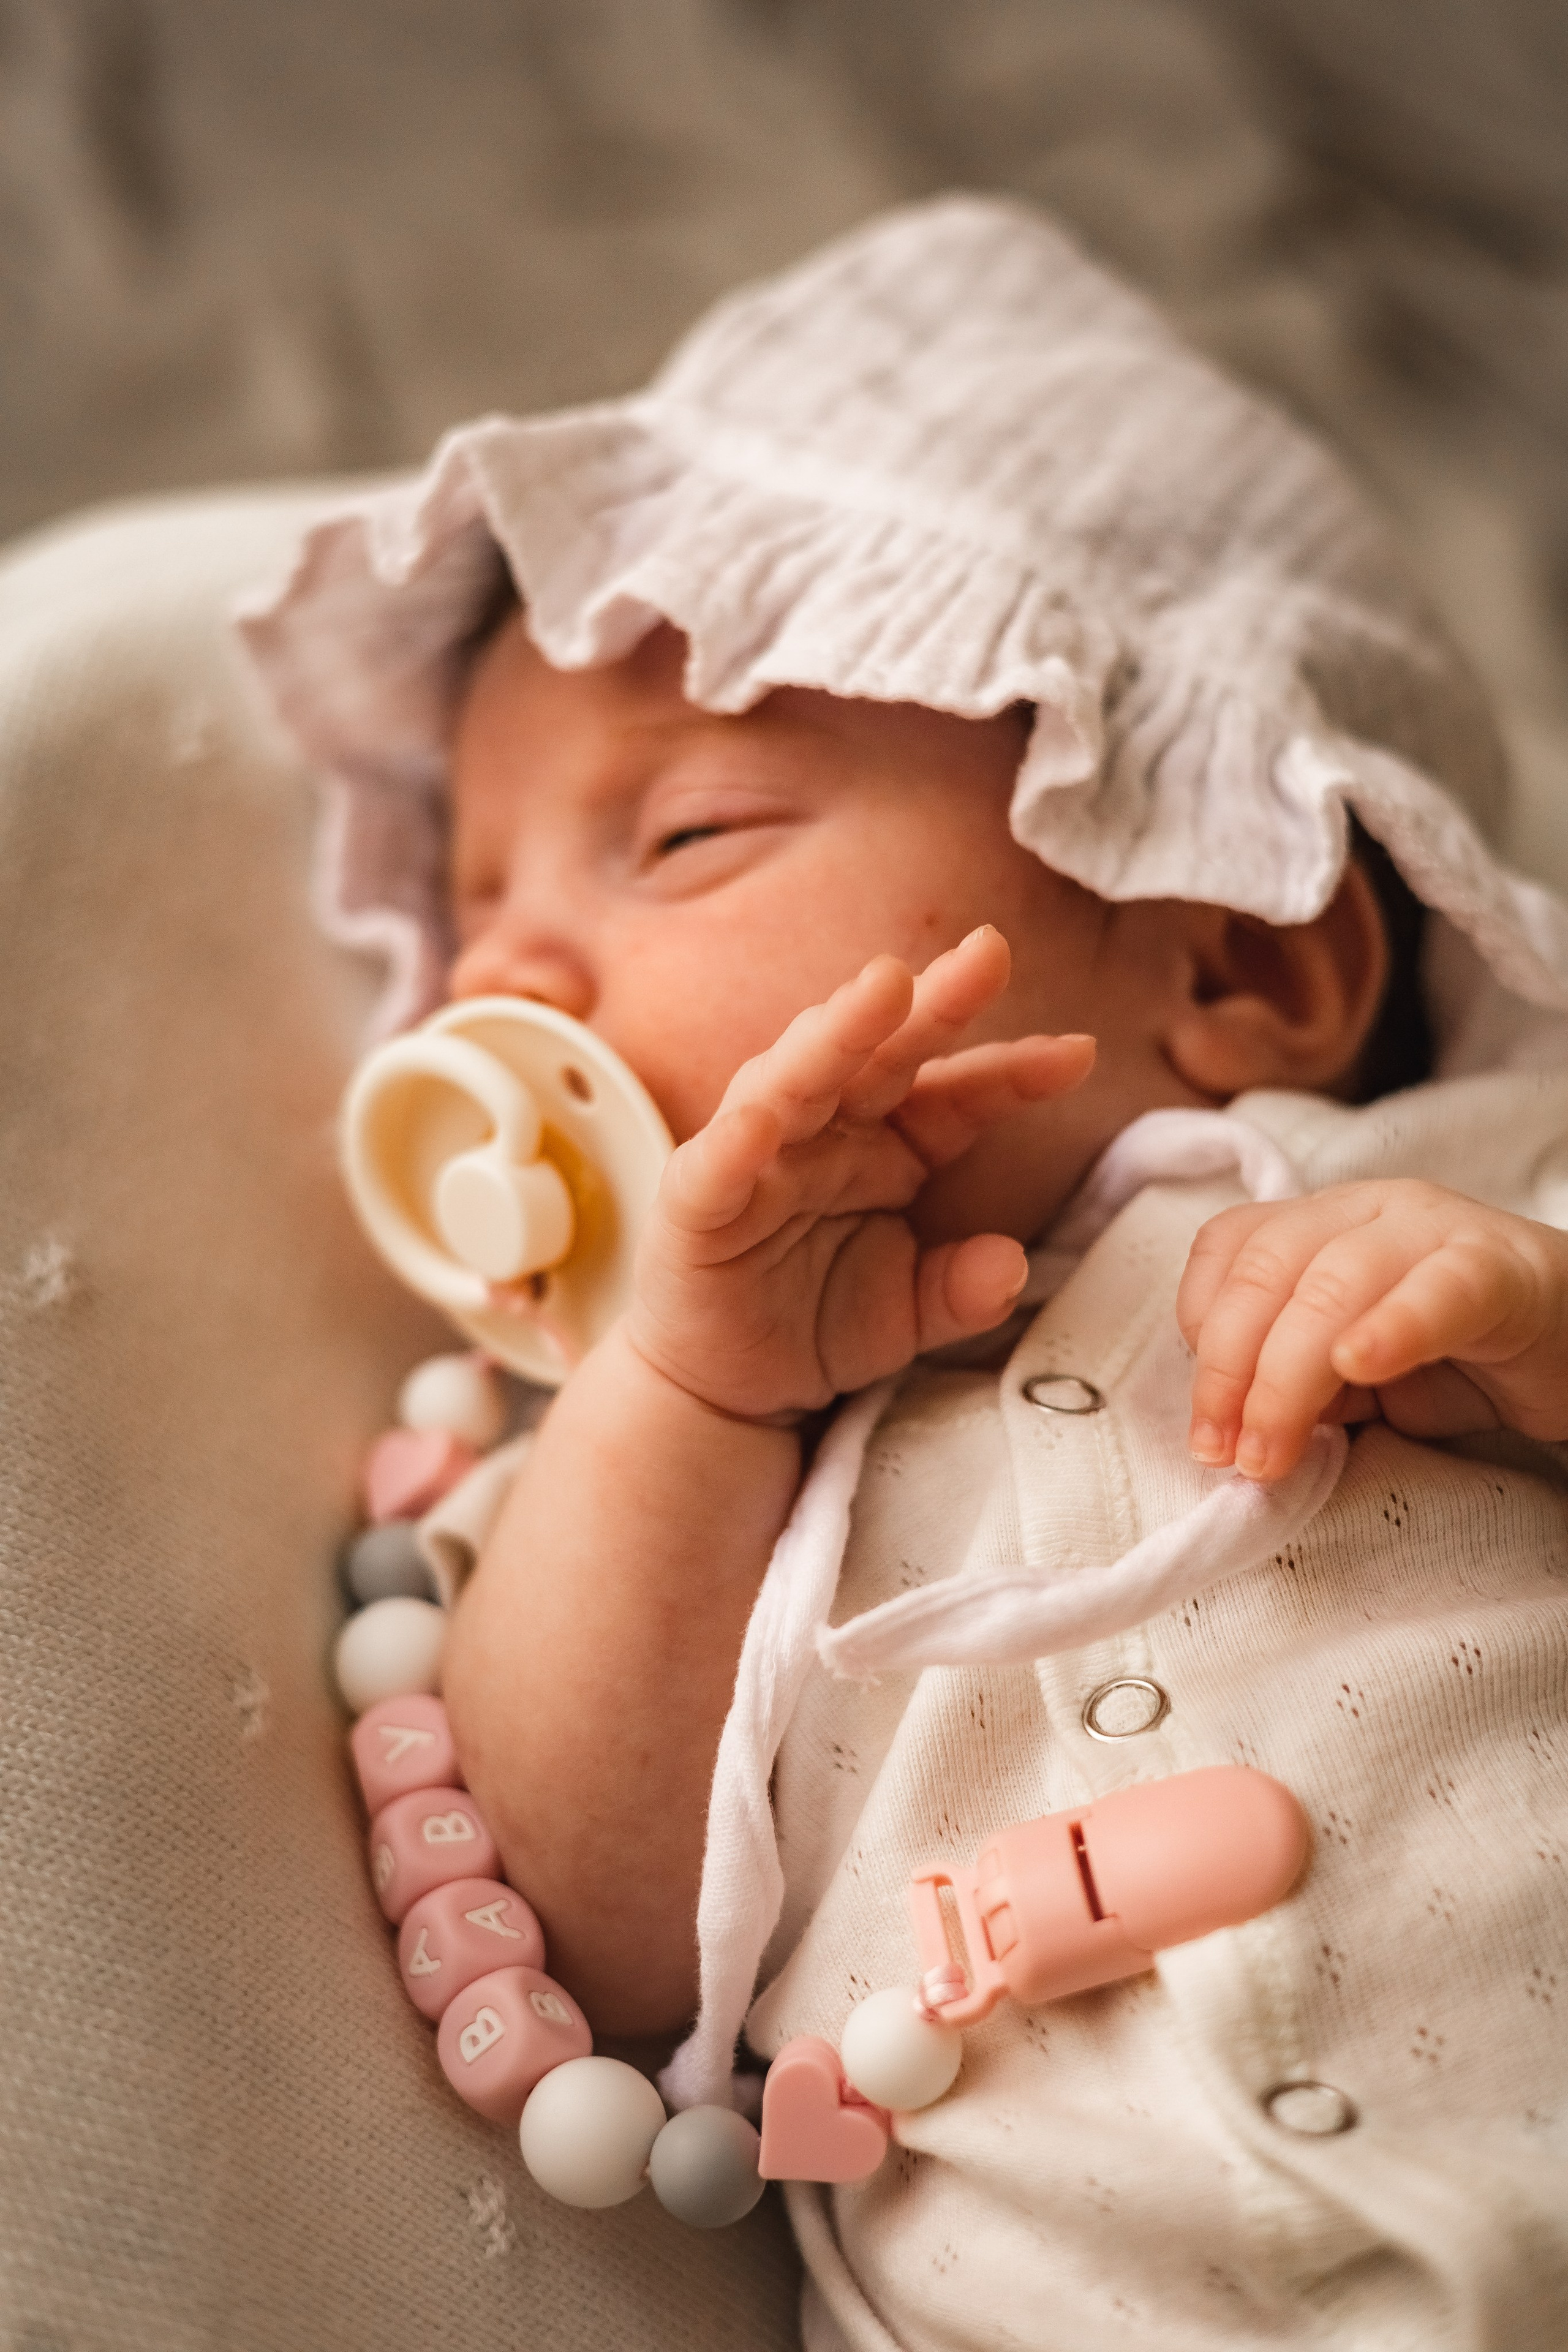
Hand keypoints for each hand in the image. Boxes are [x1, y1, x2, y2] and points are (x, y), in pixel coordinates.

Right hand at [625, 926, 1094, 1421]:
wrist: (724, 1385)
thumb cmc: (816, 1319)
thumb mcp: (909, 1310)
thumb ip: (961, 1291)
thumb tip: (1011, 1266)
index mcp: (885, 1144)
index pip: (955, 1095)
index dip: (1012, 1071)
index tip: (1078, 1053)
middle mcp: (823, 1133)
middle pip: (880, 1057)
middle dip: (931, 1003)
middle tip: (988, 952)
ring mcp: (756, 1161)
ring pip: (793, 1082)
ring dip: (835, 1034)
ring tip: (883, 989)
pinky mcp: (695, 1209)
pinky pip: (713, 1171)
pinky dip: (732, 1144)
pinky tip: (761, 1122)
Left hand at [1177, 1178, 1567, 1480]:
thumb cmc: (1460, 1361)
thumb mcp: (1356, 1381)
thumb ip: (1298, 1387)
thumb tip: (1235, 1431)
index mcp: (1319, 1224)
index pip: (1229, 1250)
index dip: (1200, 1334)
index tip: (1206, 1426)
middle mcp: (1366, 1210)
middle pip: (1267, 1270)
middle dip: (1229, 1371)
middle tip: (1228, 1454)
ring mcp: (1432, 1228)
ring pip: (1333, 1281)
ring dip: (1286, 1377)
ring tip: (1273, 1452)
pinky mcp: (1498, 1268)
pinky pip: (1437, 1288)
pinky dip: (1391, 1326)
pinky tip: (1359, 1363)